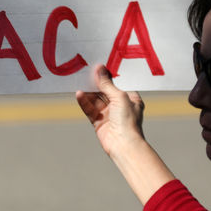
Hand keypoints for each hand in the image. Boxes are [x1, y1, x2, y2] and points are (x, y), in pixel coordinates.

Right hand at [76, 64, 175, 204]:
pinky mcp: (99, 122)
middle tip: (85, 70)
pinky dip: (84, 102)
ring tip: (79, 80)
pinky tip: (79, 94)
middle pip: (105, 90)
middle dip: (96, 82)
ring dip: (88, 91)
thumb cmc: (128, 120)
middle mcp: (120, 106)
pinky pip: (90, 109)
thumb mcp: (119, 96)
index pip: (118, 83)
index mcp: (130, 99)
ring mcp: (109, 114)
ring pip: (95, 99)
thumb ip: (107, 83)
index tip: (99, 65)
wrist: (123, 145)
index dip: (109, 75)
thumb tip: (99, 69)